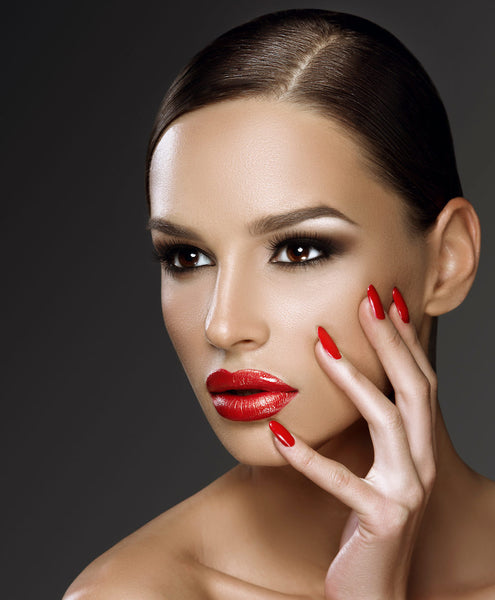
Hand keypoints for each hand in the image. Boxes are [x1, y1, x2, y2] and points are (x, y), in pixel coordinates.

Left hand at [269, 285, 437, 599]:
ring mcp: (407, 492)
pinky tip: (279, 432)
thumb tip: (352, 379)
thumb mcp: (378, 467)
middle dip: (392, 340)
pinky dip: (309, 456)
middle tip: (368, 299)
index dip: (408, 340)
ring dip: (355, 378)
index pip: (421, 382)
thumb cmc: (369, 522)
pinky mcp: (381, 520)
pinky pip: (341, 482)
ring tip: (322, 344)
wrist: (376, 591)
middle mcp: (423, 465)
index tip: (388, 300)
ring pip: (387, 421)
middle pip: (415, 389)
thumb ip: (374, 429)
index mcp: (420, 448)